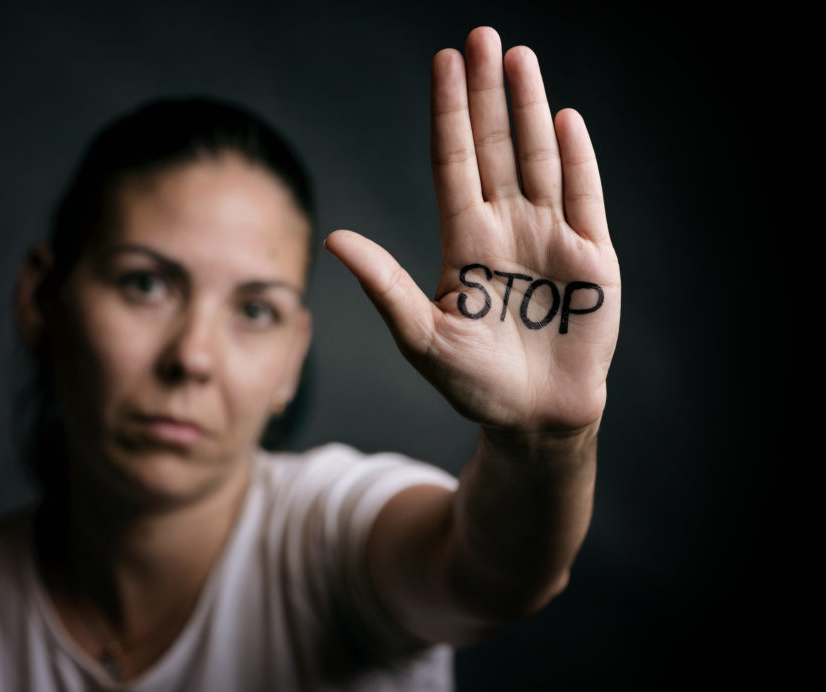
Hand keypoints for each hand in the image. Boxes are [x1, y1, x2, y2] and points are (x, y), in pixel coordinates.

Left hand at [326, 27, 620, 434]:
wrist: (533, 418)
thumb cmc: (474, 385)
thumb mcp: (422, 337)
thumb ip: (385, 285)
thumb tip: (333, 239)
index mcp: (464, 242)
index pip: (453, 163)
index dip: (448, 114)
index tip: (443, 63)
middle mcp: (505, 229)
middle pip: (493, 148)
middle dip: (487, 94)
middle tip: (482, 37)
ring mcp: (550, 238)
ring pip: (539, 159)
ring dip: (530, 109)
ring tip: (520, 58)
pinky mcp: (592, 259)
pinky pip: (585, 197)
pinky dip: (578, 159)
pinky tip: (565, 118)